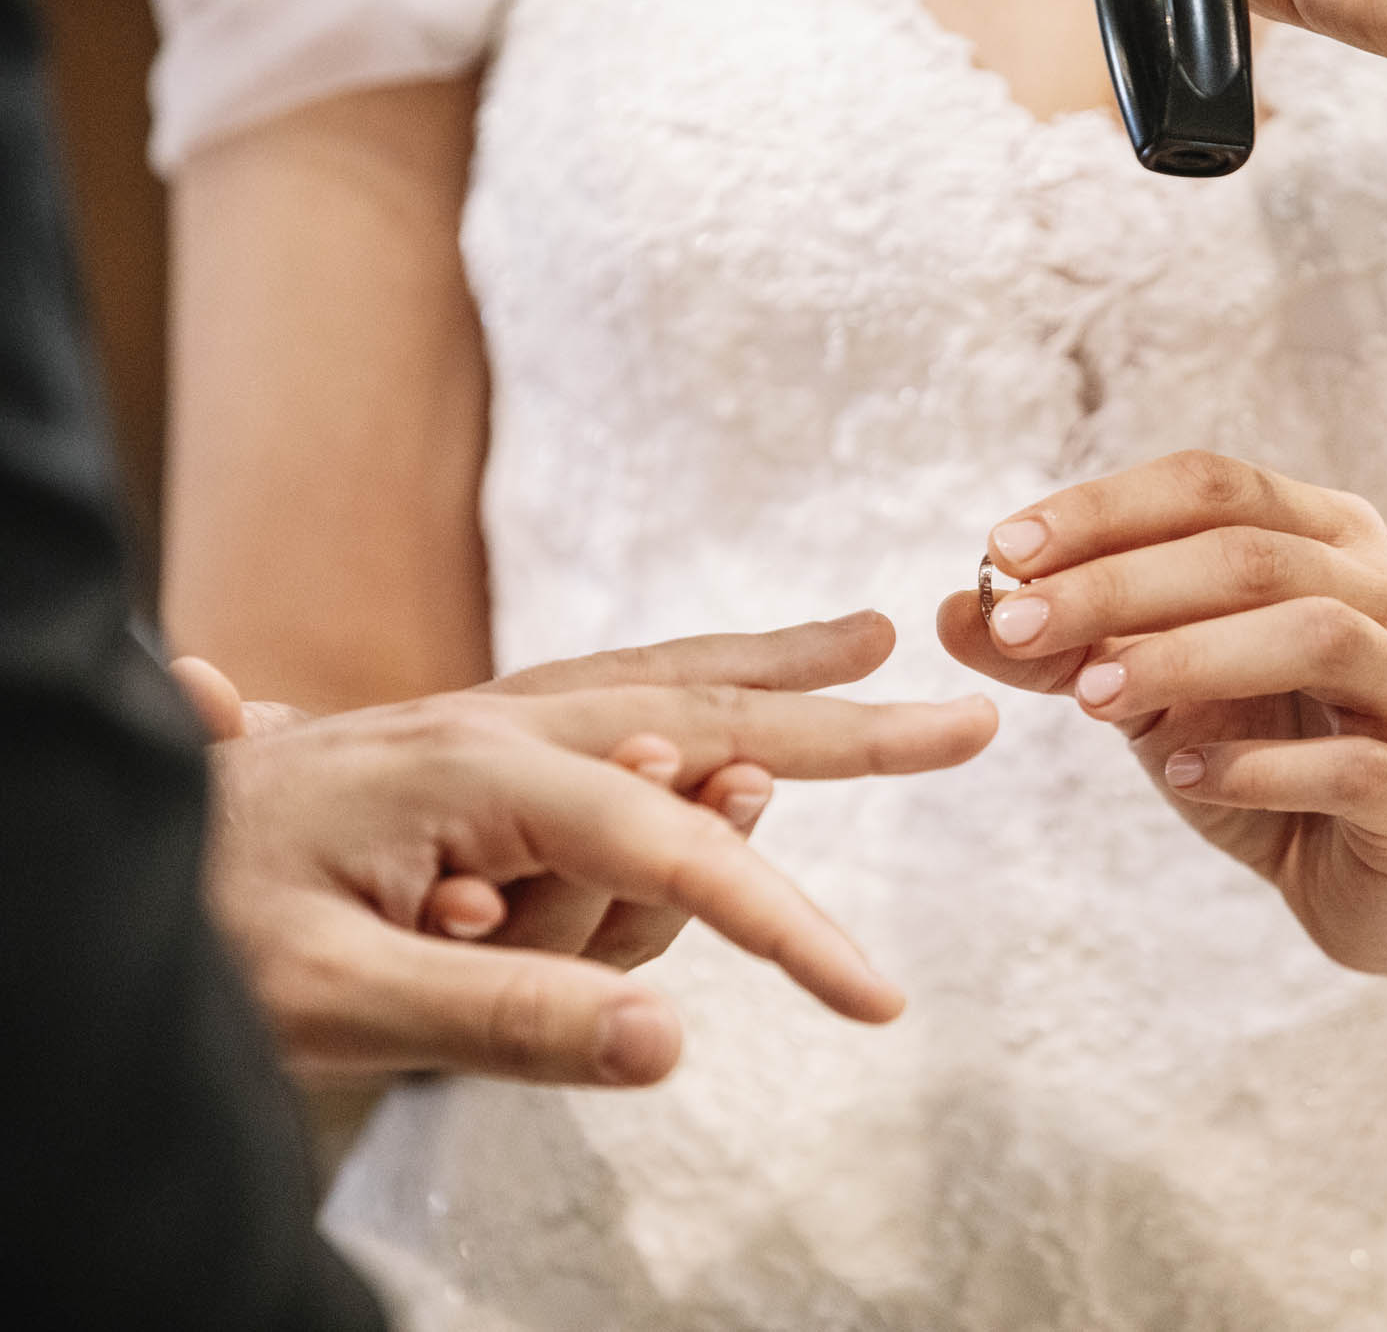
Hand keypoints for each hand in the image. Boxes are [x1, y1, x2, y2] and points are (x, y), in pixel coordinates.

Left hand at [190, 613, 997, 1086]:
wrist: (110, 840)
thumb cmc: (203, 925)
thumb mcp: (336, 999)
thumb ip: (505, 1016)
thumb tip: (672, 1048)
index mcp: (481, 770)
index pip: (678, 853)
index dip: (786, 930)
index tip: (879, 1002)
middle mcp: (503, 720)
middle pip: (714, 709)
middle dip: (845, 726)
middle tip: (965, 723)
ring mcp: (489, 716)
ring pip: (672, 677)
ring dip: (779, 669)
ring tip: (870, 648)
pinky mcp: (478, 735)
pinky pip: (620, 686)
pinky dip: (701, 672)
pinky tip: (729, 684)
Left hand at [940, 451, 1386, 979]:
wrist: (1348, 878)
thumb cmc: (1252, 753)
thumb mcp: (1144, 691)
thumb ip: (1063, 648)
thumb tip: (953, 610)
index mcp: (1327, 536)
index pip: (1211, 486)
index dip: (1103, 510)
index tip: (1003, 550)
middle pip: (1252, 554)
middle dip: (1120, 584)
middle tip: (1017, 624)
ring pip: (1316, 634)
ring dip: (1188, 657)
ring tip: (1090, 697)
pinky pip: (1349, 763)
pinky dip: (1256, 766)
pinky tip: (1181, 775)